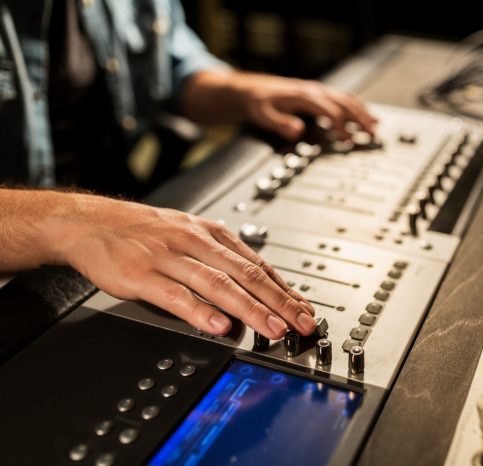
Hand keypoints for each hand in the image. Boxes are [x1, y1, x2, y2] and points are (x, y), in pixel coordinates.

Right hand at [34, 192, 315, 338]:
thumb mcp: (188, 234)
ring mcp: (168, 257)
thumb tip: (255, 286)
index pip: (257, 264)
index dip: (284, 289)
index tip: (304, 309)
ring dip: (249, 308)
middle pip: (246, 274)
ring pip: (217, 284)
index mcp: (210, 233)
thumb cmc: (143, 232)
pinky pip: (175, 294)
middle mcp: (194, 241)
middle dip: (278, 301)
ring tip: (271, 329)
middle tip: (301, 323)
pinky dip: (199, 311)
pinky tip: (219, 326)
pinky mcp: (142, 274)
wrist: (90, 221)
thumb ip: (219, 258)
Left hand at [182, 70, 377, 140]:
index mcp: (304, 95)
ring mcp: (318, 91)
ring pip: (346, 99)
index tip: (347, 140)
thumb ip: (280, 124)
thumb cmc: (256, 103)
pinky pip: (343, 99)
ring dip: (362, 113)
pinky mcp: (318, 95)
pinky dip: (357, 108)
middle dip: (360, 118)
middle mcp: (314, 90)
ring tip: (375, 127)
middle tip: (373, 135)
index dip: (340, 125)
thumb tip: (298, 131)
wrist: (249, 91)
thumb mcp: (262, 114)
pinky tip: (365, 117)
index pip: (329, 110)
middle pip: (344, 102)